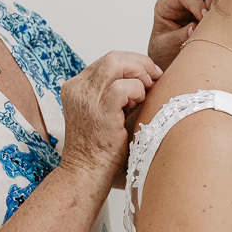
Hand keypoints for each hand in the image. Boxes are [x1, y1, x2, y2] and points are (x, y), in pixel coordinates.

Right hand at [60, 52, 161, 181]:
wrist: (86, 174)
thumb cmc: (99, 150)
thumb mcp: (102, 113)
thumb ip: (114, 94)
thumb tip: (144, 78)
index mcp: (75, 87)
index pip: (106, 62)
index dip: (131, 64)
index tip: (149, 74)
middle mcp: (77, 88)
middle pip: (112, 58)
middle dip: (139, 63)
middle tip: (155, 76)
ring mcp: (86, 97)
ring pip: (116, 64)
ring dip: (139, 74)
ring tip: (147, 91)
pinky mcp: (100, 109)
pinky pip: (123, 86)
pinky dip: (136, 91)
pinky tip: (138, 105)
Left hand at [147, 0, 225, 70]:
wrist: (170, 62)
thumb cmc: (164, 52)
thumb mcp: (165, 46)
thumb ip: (178, 36)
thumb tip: (194, 28)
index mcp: (168, 3)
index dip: (196, 3)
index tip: (203, 18)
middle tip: (217, 12)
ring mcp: (203, 0)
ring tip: (226, 17)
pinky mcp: (216, 9)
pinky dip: (231, 6)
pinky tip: (231, 20)